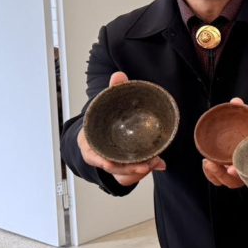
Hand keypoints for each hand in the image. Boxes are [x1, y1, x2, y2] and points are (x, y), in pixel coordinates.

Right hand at [77, 71, 165, 186]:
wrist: (102, 125)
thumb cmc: (103, 115)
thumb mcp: (107, 102)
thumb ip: (114, 89)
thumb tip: (120, 75)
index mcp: (89, 141)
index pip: (92, 154)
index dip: (100, 160)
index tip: (108, 164)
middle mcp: (99, 154)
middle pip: (112, 166)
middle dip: (128, 168)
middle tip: (146, 165)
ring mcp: (111, 161)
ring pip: (123, 172)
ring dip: (139, 170)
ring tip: (156, 164)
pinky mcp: (123, 164)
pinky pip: (131, 172)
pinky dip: (144, 169)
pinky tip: (158, 164)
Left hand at [202, 96, 247, 187]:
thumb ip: (245, 112)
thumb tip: (236, 101)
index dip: (240, 173)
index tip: (232, 170)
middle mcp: (246, 170)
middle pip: (234, 181)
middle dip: (222, 175)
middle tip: (212, 164)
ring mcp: (236, 174)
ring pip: (225, 181)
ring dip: (214, 174)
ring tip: (207, 162)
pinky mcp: (227, 173)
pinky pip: (218, 179)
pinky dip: (211, 174)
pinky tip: (206, 163)